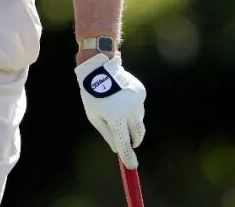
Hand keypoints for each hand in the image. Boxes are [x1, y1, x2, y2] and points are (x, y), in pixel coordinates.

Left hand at [74, 53, 145, 168]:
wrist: (101, 67)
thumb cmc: (92, 94)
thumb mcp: (94, 117)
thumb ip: (107, 134)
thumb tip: (117, 149)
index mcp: (115, 117)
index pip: (124, 143)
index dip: (128, 157)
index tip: (132, 166)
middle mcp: (130, 109)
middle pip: (138, 134)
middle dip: (135, 141)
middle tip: (130, 144)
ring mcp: (137, 100)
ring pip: (139, 119)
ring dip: (131, 121)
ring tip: (117, 109)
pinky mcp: (141, 92)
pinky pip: (139, 106)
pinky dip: (133, 107)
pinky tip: (122, 98)